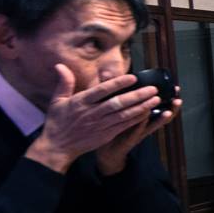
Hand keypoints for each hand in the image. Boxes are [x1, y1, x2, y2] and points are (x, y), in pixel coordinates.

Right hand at [26, 66, 161, 173]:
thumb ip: (64, 83)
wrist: (58, 147)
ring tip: (156, 99)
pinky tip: (148, 113)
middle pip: (118, 103)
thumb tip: (60, 65)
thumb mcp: (58, 101)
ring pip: (124, 115)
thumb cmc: (58, 122)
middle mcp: (92, 113)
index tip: (133, 78)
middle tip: (153, 89)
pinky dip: (136, 119)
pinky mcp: (107, 134)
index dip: (118, 84)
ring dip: (142, 107)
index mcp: (81, 102)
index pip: (102, 91)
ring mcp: (101, 125)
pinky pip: (124, 125)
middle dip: (137, 96)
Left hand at [95, 89, 182, 175]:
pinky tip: (145, 117)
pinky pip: (138, 131)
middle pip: (164, 115)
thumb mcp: (122, 110)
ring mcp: (140, 132)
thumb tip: (116, 76)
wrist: (107, 149)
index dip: (170, 97)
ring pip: (154, 125)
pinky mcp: (131, 139)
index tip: (177, 89)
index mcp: (145, 116)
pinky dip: (142, 124)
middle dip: (172, 107)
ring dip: (162, 118)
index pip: (162, 105)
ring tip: (169, 112)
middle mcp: (146, 124)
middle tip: (177, 100)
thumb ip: (124, 96)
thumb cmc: (113, 127)